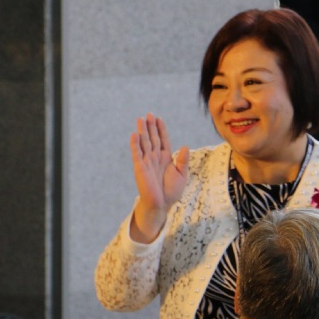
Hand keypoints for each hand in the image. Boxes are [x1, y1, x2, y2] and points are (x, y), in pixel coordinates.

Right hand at [129, 113, 188, 242]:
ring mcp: (147, 161)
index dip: (161, 129)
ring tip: (141, 119)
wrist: (161, 204)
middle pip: (153, 138)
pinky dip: (135, 144)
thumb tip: (185, 146)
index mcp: (166, 158)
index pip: (163, 140)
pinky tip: (134, 134)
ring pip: (145, 143)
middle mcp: (155, 157)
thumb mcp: (182, 175)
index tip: (158, 118)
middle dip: (151, 126)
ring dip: (142, 131)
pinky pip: (137, 153)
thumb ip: (183, 161)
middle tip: (149, 114)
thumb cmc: (172, 191)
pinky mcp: (140, 167)